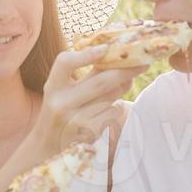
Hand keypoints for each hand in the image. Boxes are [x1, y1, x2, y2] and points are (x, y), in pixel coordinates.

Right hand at [33, 45, 148, 153]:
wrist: (48, 144)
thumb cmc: (60, 109)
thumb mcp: (63, 90)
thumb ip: (84, 73)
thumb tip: (116, 55)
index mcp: (53, 87)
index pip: (64, 63)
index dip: (85, 55)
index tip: (105, 48)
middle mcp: (61, 103)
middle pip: (100, 82)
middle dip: (126, 70)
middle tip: (143, 62)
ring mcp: (75, 121)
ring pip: (111, 98)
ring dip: (122, 88)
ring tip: (125, 81)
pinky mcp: (88, 133)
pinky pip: (112, 112)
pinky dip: (115, 107)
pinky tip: (107, 109)